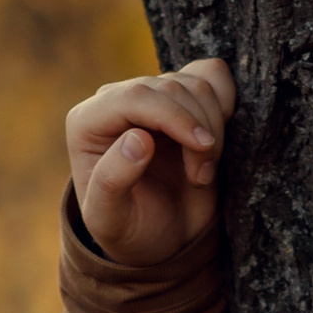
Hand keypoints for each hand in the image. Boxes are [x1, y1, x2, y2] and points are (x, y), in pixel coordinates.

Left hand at [67, 55, 235, 264]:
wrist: (161, 237)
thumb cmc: (130, 229)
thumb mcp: (110, 220)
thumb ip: (111, 181)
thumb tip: (137, 138)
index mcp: (87, 122)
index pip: (136, 96)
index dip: (174, 116)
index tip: (201, 147)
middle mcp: (117, 100)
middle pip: (171, 88)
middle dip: (197, 130)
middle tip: (200, 177)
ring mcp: (152, 96)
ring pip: (197, 83)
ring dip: (213, 127)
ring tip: (201, 173)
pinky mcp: (183, 97)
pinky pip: (213, 76)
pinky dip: (225, 104)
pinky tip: (215, 141)